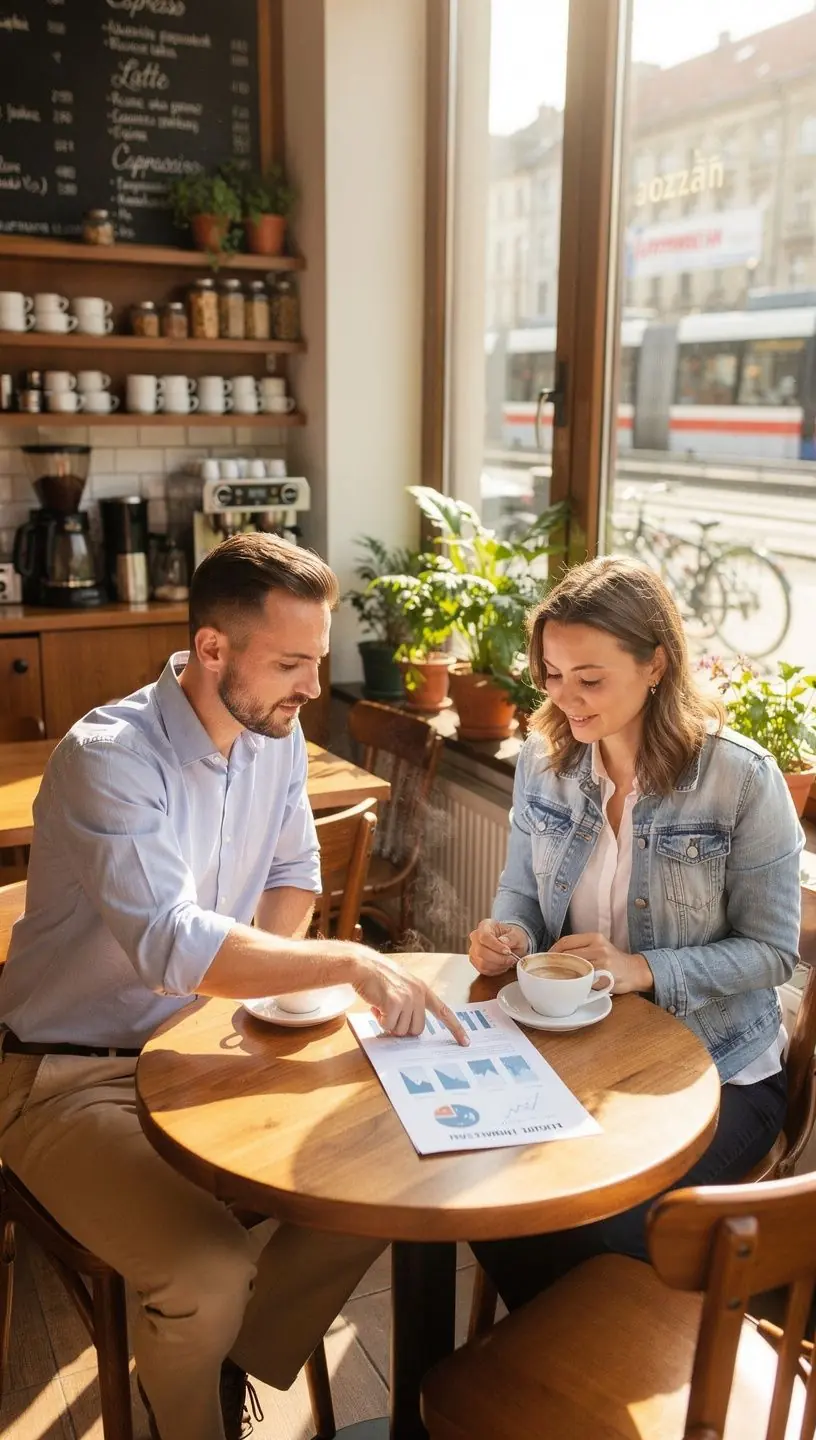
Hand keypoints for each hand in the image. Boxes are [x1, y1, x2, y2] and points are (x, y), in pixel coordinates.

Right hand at [350, 950, 469, 1045]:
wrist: (362, 965)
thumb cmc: (378, 976)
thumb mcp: (402, 986)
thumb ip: (411, 1003)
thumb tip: (410, 1028)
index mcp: (423, 990)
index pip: (444, 1011)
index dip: (455, 1028)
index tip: (465, 1042)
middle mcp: (418, 994)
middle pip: (417, 1029)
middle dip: (401, 1027)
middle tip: (389, 1015)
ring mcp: (407, 998)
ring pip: (401, 1030)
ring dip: (388, 1023)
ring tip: (381, 1006)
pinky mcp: (394, 1003)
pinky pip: (388, 1026)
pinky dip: (379, 1020)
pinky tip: (375, 1005)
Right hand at [469, 919, 529, 976]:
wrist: (510, 944)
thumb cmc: (512, 937)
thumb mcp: (517, 934)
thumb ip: (512, 937)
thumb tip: (503, 941)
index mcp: (485, 926)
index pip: (484, 936)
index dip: (496, 946)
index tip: (508, 951)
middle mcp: (475, 937)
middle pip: (481, 951)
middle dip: (498, 958)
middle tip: (511, 959)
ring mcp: (473, 950)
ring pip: (482, 963)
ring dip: (498, 965)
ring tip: (508, 962)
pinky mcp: (475, 962)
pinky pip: (483, 970)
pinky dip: (495, 970)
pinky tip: (503, 965)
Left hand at [551, 933, 653, 994]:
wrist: (635, 971)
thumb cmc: (612, 961)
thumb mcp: (598, 947)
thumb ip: (581, 948)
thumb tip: (554, 955)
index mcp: (594, 937)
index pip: (567, 941)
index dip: (553, 950)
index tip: (546, 958)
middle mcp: (598, 947)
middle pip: (568, 954)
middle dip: (555, 963)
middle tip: (548, 970)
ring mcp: (603, 961)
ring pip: (574, 967)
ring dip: (563, 974)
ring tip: (557, 978)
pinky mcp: (605, 975)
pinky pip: (584, 979)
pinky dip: (575, 983)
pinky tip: (571, 985)